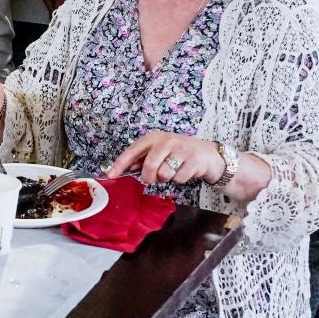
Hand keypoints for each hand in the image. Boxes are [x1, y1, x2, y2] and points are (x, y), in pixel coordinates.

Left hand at [106, 130, 226, 184]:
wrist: (208, 154)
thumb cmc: (179, 153)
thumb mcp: (160, 152)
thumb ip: (143, 160)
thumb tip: (124, 169)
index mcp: (154, 138)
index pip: (133, 151)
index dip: (120, 164)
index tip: (110, 175)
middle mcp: (166, 140)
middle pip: (149, 166)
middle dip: (149, 177)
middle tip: (154, 178)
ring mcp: (180, 149)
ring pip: (164, 174)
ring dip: (167, 178)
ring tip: (173, 170)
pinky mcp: (193, 160)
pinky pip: (178, 179)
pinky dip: (179, 180)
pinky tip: (184, 171)